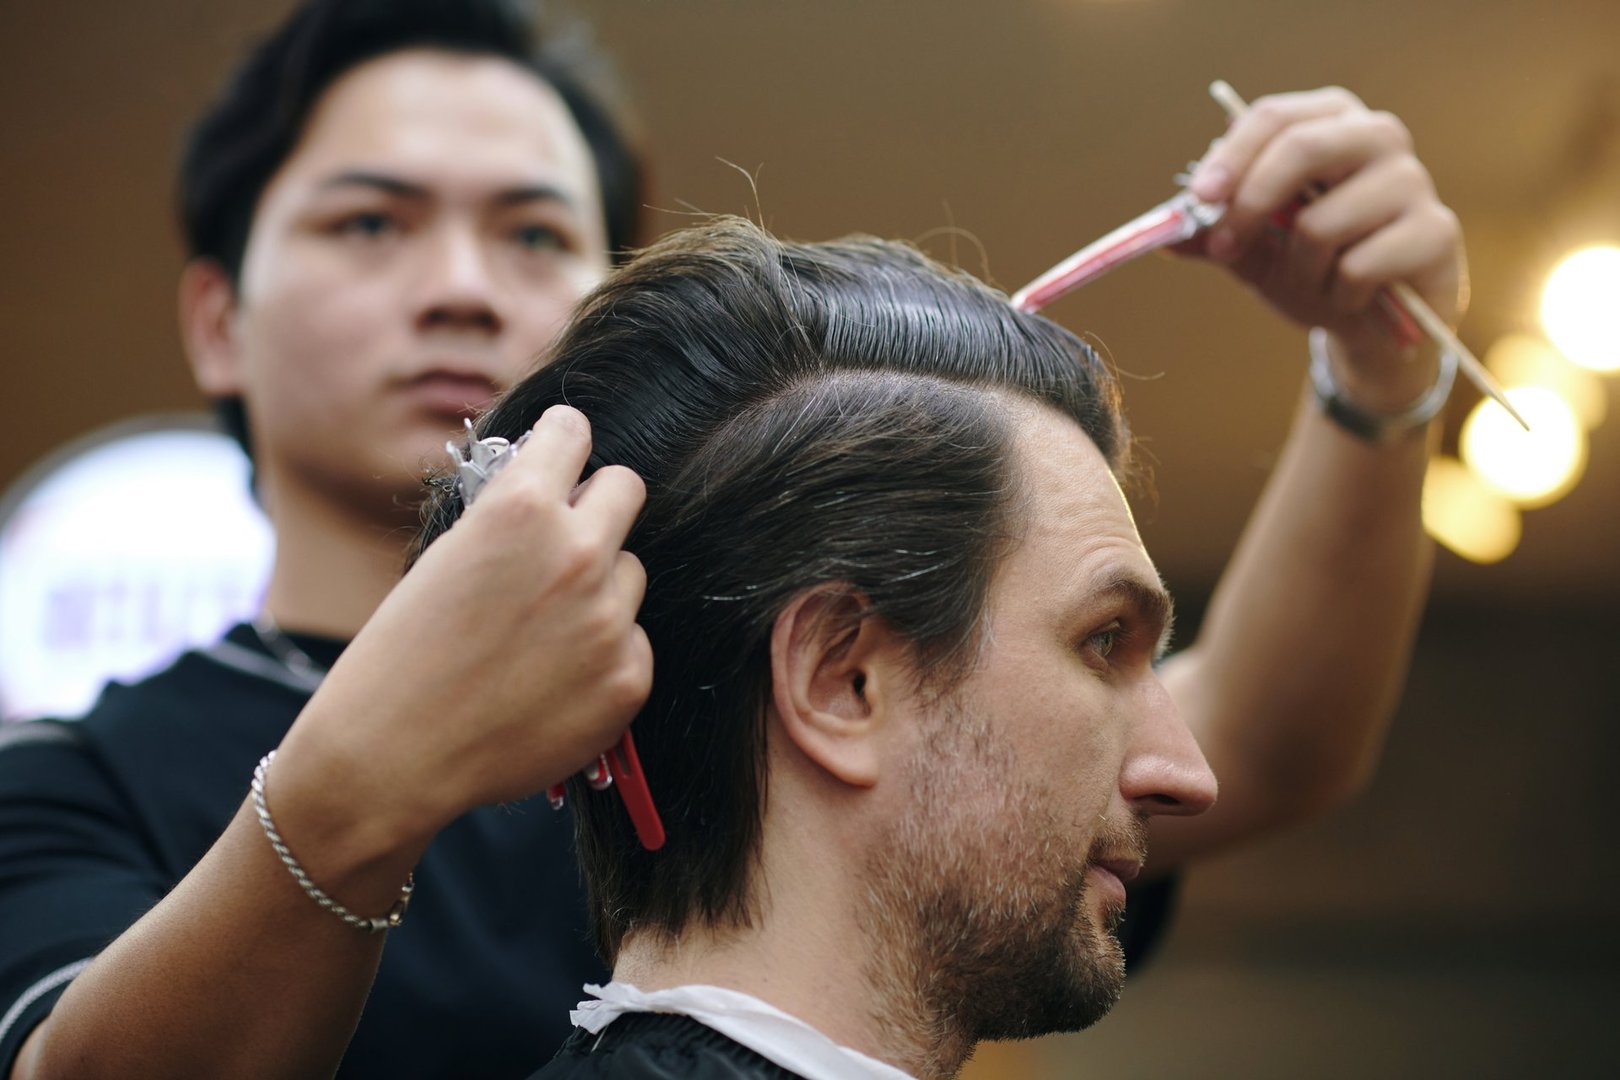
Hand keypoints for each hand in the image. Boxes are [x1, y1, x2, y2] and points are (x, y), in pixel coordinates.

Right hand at [282, 405, 651, 841]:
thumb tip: (554, 492)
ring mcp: (610, 619)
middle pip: (627, 489)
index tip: (561, 454)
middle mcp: (577, 553)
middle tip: (569, 535)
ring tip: (539, 633)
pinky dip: (602, 656)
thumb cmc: (402, 655)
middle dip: (598, 504)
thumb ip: (508, 520)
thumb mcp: (446, 557)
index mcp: (521, 508)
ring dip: (599, 588)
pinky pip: (632, 643)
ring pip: (630, 572)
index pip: (574, 432)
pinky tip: (549, 683)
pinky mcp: (629, 678)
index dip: (562, 443)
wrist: (391, 756)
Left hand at [1185, 87, 1467, 407]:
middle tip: (1225, 247)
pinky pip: (1357, 267)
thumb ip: (1212, 236)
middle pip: (1301, 148)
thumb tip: (1165, 236)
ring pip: (1321, 223)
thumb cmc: (1313, 270)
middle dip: (1250, 204)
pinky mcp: (1436, 232)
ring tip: (1312, 281)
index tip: (1199, 198)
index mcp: (1330, 122)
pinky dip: (1336, 295)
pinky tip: (1351, 297)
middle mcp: (1377, 137)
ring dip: (1297, 270)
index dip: (1230, 157)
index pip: (1274, 117)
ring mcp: (1413, 182)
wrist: (1373, 326)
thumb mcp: (1253, 251)